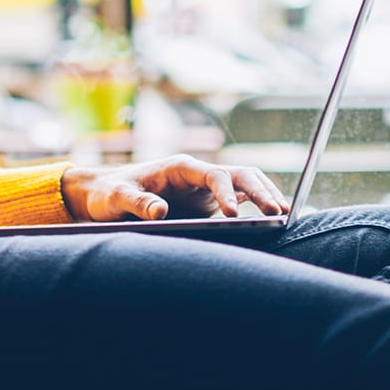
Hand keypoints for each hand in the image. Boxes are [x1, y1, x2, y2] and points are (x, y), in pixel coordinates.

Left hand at [60, 154, 289, 222]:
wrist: (105, 193)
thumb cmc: (109, 193)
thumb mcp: (115, 198)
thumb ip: (135, 203)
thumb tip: (159, 212)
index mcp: (179, 167)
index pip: (213, 174)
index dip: (225, 191)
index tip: (232, 213)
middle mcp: (197, 174)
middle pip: (239, 174)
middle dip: (260, 190)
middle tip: (279, 212)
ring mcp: (205, 188)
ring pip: (245, 184)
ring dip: (265, 195)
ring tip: (285, 216)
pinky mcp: (208, 203)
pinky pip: (240, 200)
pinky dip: (258, 207)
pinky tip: (273, 222)